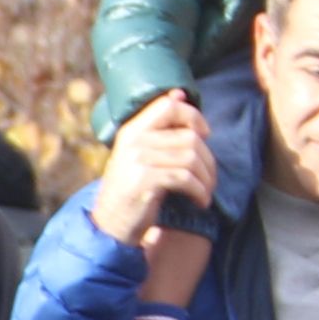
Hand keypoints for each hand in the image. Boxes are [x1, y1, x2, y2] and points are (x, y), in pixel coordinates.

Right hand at [90, 93, 219, 250]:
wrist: (109, 226)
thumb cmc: (130, 190)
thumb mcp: (138, 155)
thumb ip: (157, 129)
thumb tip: (180, 93)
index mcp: (132, 131)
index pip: (169, 106)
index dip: (193, 116)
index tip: (204, 133)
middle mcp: (134, 142)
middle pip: (189, 137)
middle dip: (208, 159)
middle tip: (209, 177)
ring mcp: (138, 160)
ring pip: (190, 158)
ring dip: (206, 178)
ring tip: (206, 191)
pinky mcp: (145, 181)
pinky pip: (185, 179)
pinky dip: (199, 191)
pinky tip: (201, 201)